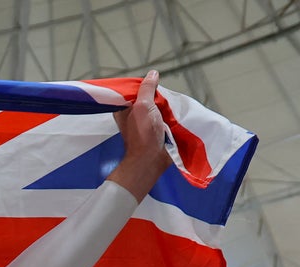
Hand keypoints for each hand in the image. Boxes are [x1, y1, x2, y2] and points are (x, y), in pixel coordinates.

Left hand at [106, 70, 172, 201]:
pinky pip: (165, 116)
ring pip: (158, 106)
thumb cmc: (143, 134)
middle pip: (148, 97)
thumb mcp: (143, 106)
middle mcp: (133, 115)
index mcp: (124, 109)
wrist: (152, 159)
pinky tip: (175, 112)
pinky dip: (170, 114)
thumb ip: (146, 89)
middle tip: (164, 97)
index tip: (155, 84)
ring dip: (166, 105)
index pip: (134, 90)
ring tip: (171, 105)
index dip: (145, 85)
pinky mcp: (156, 129)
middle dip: (158, 95)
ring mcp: (145, 123)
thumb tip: (152, 73)